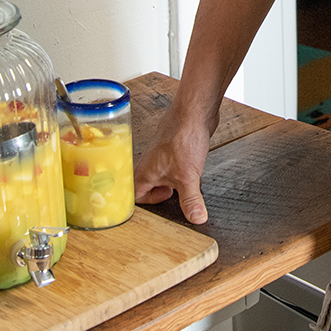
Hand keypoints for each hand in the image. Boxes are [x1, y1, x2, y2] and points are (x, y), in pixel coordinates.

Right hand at [133, 104, 214, 222]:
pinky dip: (183, 174)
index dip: (146, 206)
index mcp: (143, 173)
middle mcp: (148, 165)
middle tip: (177, 199)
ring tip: (188, 186)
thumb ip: (191, 201)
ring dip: (175, 185)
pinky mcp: (173, 151)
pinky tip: (195, 173)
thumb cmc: (183, 137)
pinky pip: (174, 169)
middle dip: (163, 196)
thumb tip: (196, 219)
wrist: (194, 111)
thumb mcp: (188, 177)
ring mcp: (160, 157)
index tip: (162, 206)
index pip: (134, 198)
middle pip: (148, 189)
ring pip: (162, 178)